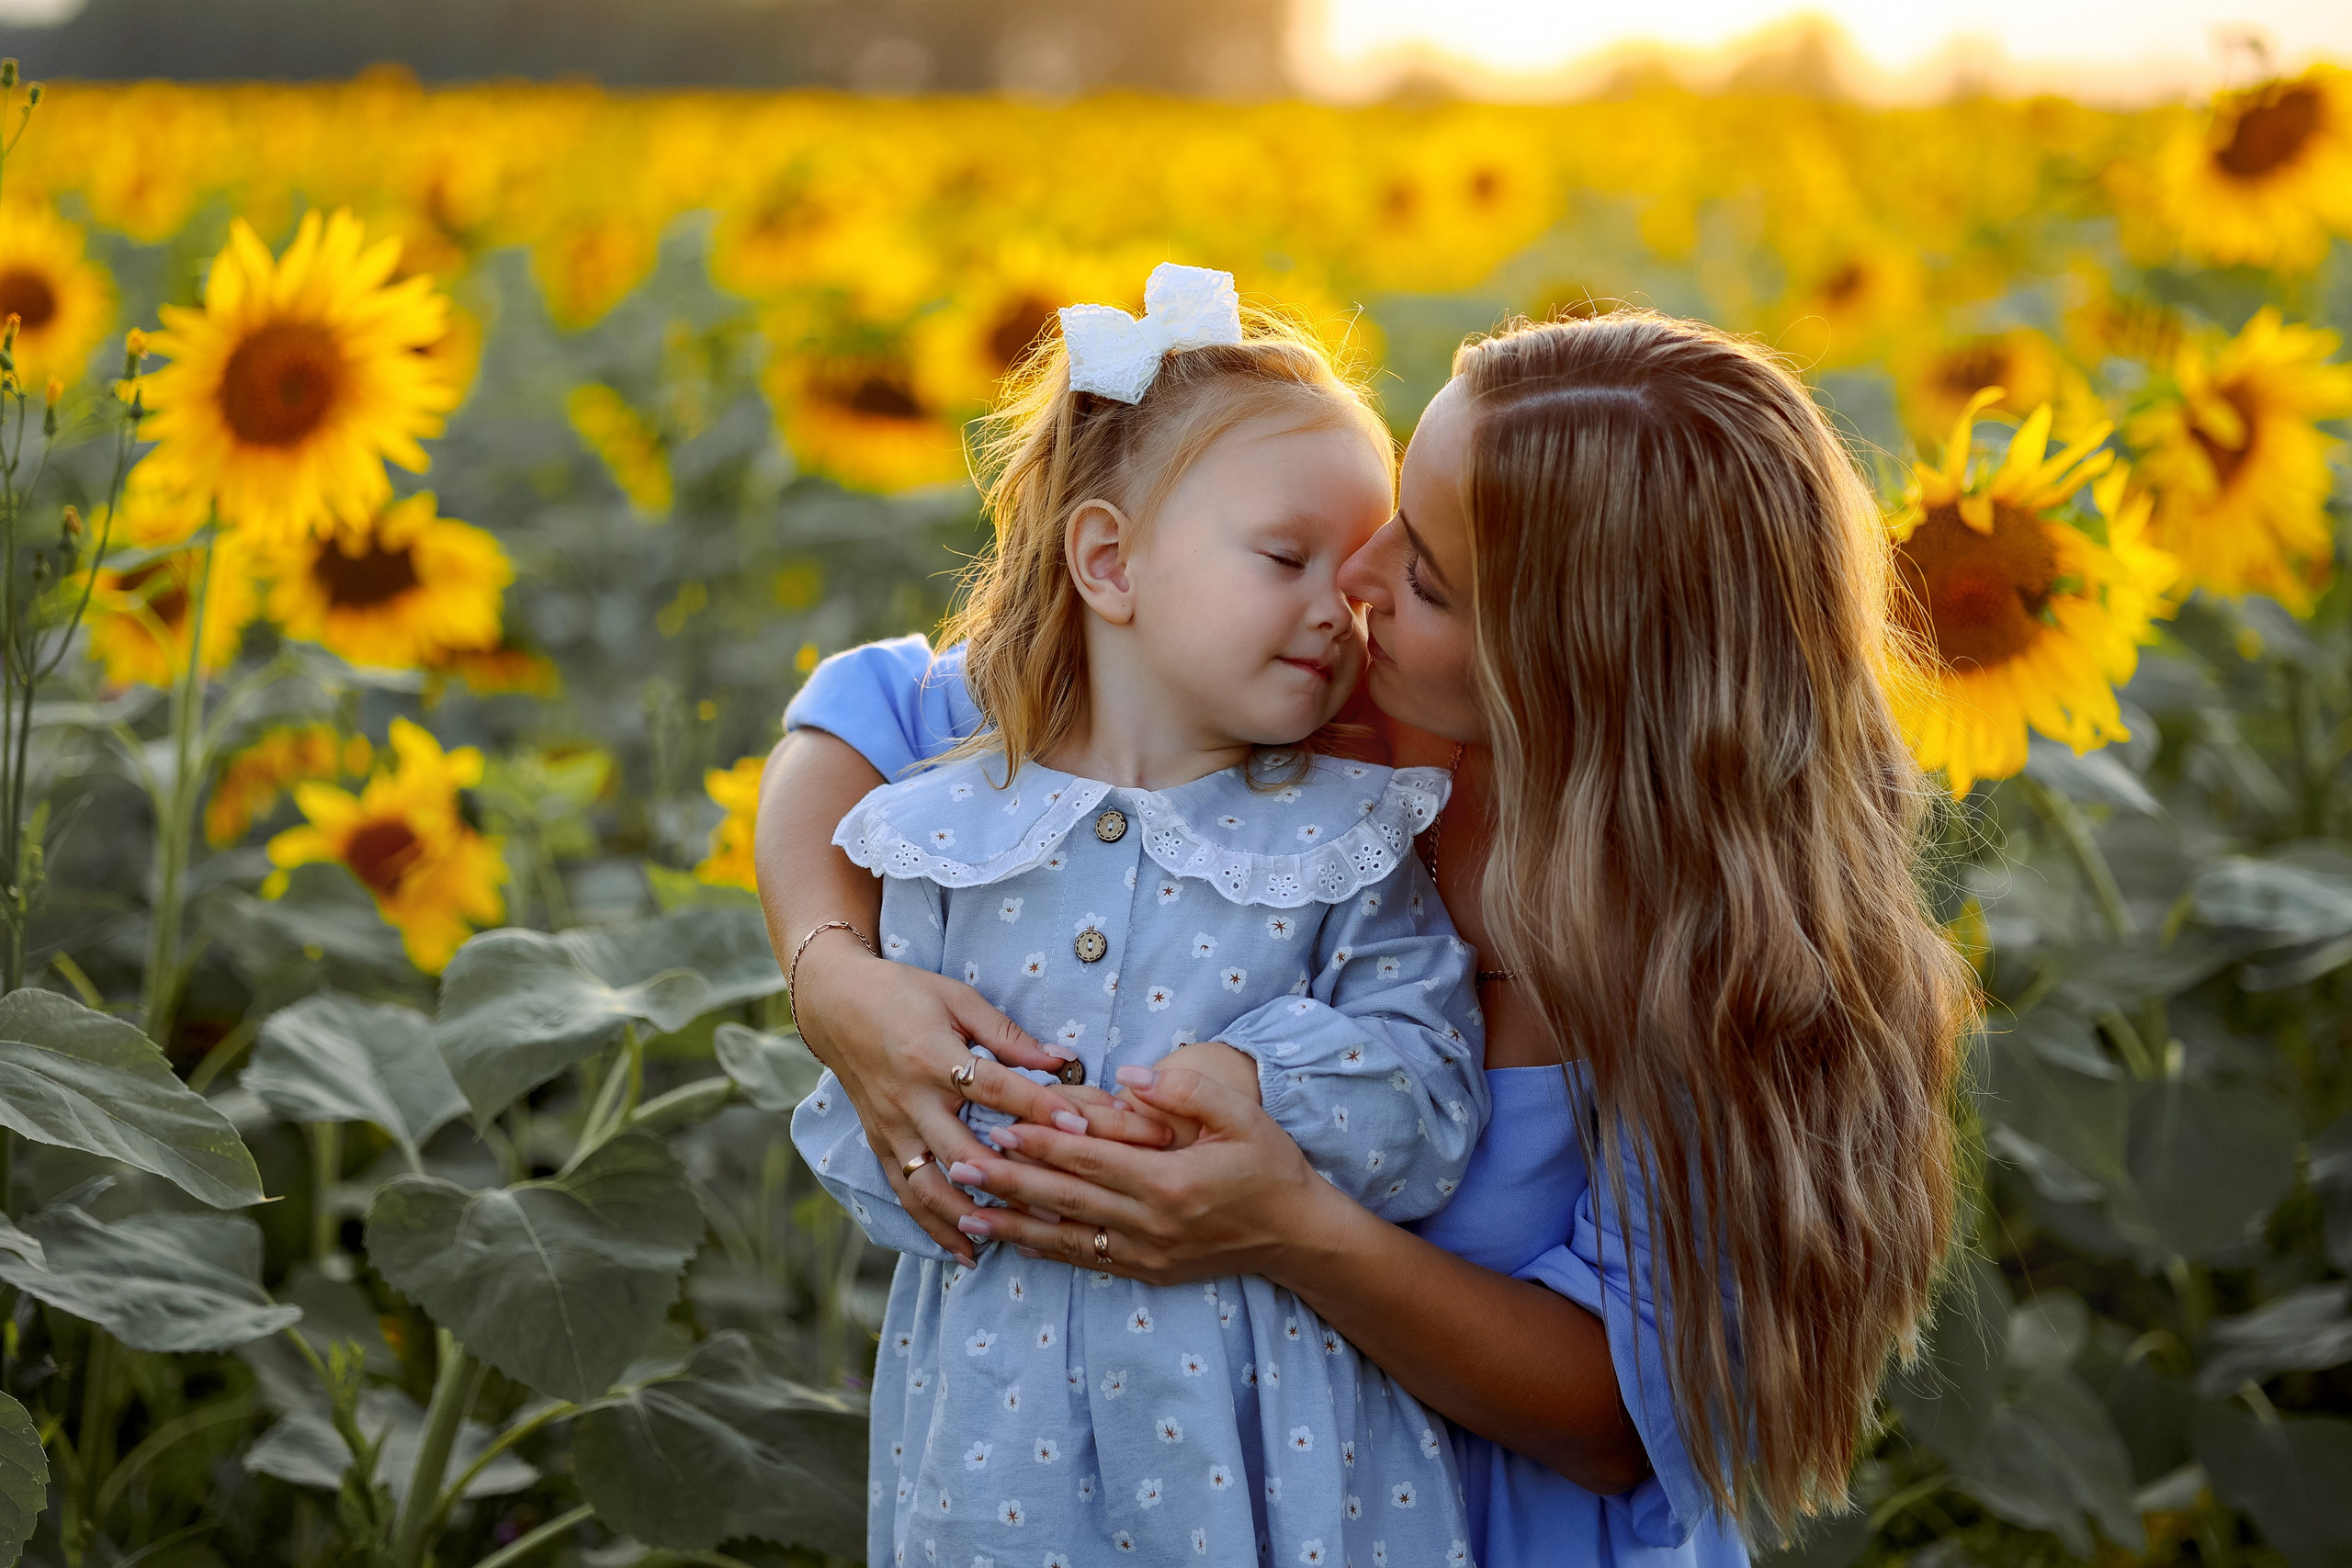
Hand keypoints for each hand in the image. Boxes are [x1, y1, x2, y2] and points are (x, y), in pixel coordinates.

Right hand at [791, 938, 1083, 1263]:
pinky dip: (934, 1226)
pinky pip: (906, 1193)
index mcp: (933, 1056)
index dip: (1039, 1108)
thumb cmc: (904, 994)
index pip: (995, 1089)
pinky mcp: (879, 1144)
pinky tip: (965, 1249)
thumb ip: (1006, 1034)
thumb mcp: (957, 998)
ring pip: (930, 1187)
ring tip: (1012, 1238)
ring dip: (970, 1218)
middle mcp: (911, 1100)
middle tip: (1057, 1204)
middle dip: (1011, 1182)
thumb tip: (1059, 1059)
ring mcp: (892, 1128)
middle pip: (963, 1152)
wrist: (835, 1005)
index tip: (1080, 1127)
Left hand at [944, 1062, 1337, 1285]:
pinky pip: (1089, 1260)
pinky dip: (1048, 1251)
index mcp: (1171, 1181)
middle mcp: (1152, 1223)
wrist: (1297, 1235)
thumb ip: (1185, 1091)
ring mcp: (1148, 1253)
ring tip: (968, 1213)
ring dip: (1015, 1224)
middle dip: (1011, 1183)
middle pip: (1066, 1200)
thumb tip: (1130, 1075)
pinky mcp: (1148, 1271)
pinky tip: (1015, 1241)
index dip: (1042, 1144)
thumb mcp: (1241, 1115)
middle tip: (961, 1168)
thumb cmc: (1270, 1166)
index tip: (1000, 1129)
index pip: (1092, 1158)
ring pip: (1068, 1238)